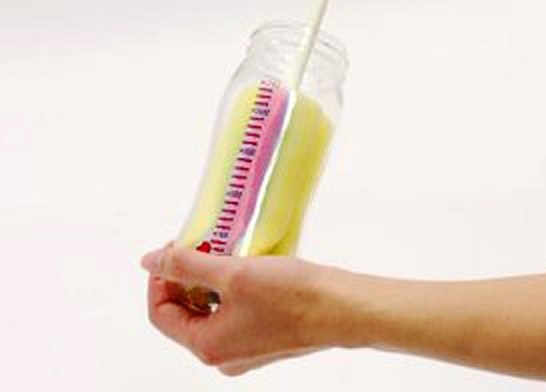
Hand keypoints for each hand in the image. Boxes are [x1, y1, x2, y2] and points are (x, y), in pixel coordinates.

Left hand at [141, 244, 353, 375]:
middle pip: (185, 313)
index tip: (173, 248)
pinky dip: (229, 289)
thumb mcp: (231, 272)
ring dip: (209, 279)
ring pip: (210, 311)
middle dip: (186, 276)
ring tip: (222, 250)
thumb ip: (186, 265)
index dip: (160, 278)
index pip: (161, 313)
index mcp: (207, 346)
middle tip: (199, 244)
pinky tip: (243, 266)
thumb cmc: (290, 295)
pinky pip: (232, 313)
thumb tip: (149, 261)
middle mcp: (222, 355)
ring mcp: (244, 349)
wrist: (341, 308)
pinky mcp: (262, 337)